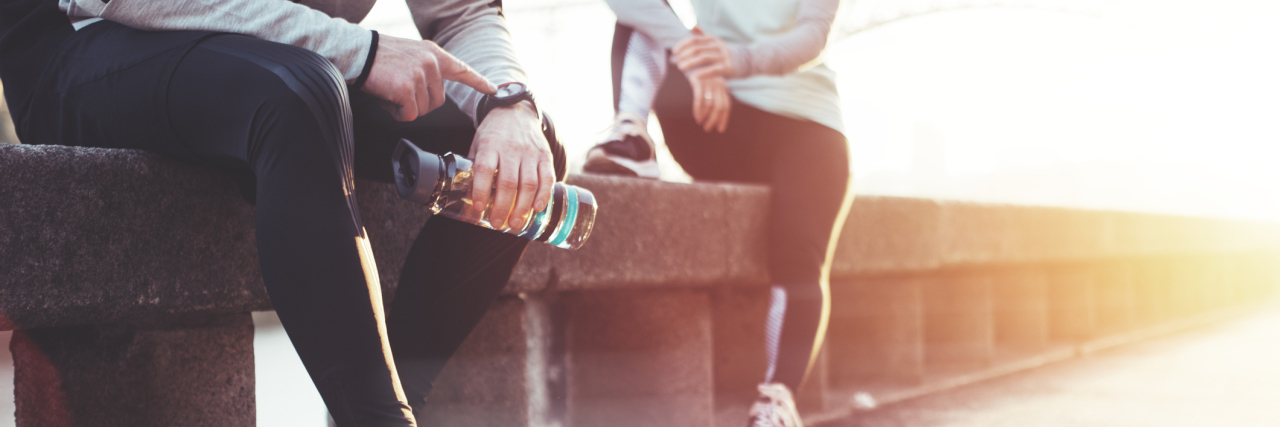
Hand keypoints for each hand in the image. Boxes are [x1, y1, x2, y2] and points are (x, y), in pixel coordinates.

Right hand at [362, 35, 496, 121]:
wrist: (359, 53)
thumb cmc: (381, 58)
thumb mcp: (412, 54)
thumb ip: (428, 69)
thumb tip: (436, 93)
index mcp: (434, 53)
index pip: (462, 69)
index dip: (478, 81)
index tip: (493, 89)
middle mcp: (431, 63)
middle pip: (437, 102)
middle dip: (418, 102)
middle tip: (399, 89)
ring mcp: (420, 75)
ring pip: (423, 110)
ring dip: (405, 107)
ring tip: (391, 89)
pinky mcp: (407, 89)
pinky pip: (409, 115)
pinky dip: (397, 113)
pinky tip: (387, 98)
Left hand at [467, 101, 555, 231]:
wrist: (516, 112)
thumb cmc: (494, 133)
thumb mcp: (478, 143)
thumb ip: (475, 166)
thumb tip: (467, 197)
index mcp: (490, 145)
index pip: (485, 168)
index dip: (481, 190)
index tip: (479, 208)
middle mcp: (511, 148)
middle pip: (508, 182)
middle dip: (503, 207)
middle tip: (498, 224)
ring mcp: (530, 152)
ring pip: (528, 184)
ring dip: (522, 208)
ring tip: (515, 224)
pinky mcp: (545, 156)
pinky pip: (547, 178)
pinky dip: (543, 195)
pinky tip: (537, 209)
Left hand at [672, 27, 732, 77]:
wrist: (746, 60)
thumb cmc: (723, 53)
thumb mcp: (714, 41)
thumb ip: (702, 35)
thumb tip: (690, 26)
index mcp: (711, 39)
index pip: (694, 40)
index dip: (682, 45)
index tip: (673, 51)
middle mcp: (717, 46)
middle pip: (697, 48)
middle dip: (684, 55)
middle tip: (675, 62)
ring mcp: (722, 56)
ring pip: (703, 58)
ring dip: (690, 62)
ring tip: (680, 67)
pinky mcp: (727, 68)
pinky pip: (714, 70)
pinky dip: (703, 73)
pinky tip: (694, 77)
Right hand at [687, 72, 731, 132]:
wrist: (687, 53)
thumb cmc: (696, 70)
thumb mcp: (706, 81)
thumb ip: (710, 93)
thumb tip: (709, 110)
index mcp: (722, 85)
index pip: (726, 105)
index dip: (724, 118)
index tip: (720, 129)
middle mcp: (717, 83)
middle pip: (720, 106)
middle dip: (715, 120)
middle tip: (708, 129)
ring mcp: (708, 81)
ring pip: (711, 104)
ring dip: (706, 116)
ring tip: (700, 123)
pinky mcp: (698, 80)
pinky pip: (700, 99)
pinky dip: (699, 109)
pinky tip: (696, 116)